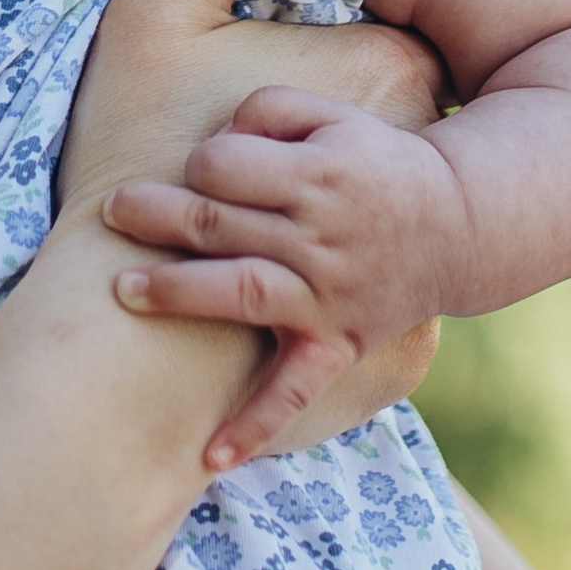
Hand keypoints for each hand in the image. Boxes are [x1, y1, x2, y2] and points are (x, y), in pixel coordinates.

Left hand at [105, 89, 468, 466]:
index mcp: (317, 175)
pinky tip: (209, 458)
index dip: (200, 160)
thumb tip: (209, 145)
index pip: (224, 165)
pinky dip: (255, 424)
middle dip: (157, 214)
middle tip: (111, 209)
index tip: (198, 168)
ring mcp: (328, 295)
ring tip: (122, 290)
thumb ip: (266, 111)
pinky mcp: (336, 344)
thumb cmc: (374, 164)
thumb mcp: (332, 116)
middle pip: (219, 223)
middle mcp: (320, 238)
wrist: (459, 227)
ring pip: (242, 292)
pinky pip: (295, 390)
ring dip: (178, 292)